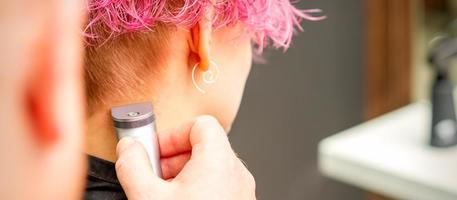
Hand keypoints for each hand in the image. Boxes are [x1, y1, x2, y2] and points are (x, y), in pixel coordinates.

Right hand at [115, 115, 255, 199]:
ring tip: (164, 193)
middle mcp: (237, 174)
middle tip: (153, 175)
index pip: (202, 124)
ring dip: (184, 175)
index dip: (173, 134)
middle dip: (174, 157)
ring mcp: (242, 192)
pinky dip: (198, 188)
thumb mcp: (148, 197)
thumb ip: (133, 165)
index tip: (154, 151)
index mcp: (220, 161)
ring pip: (212, 168)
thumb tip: (128, 147)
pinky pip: (220, 185)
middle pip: (206, 146)